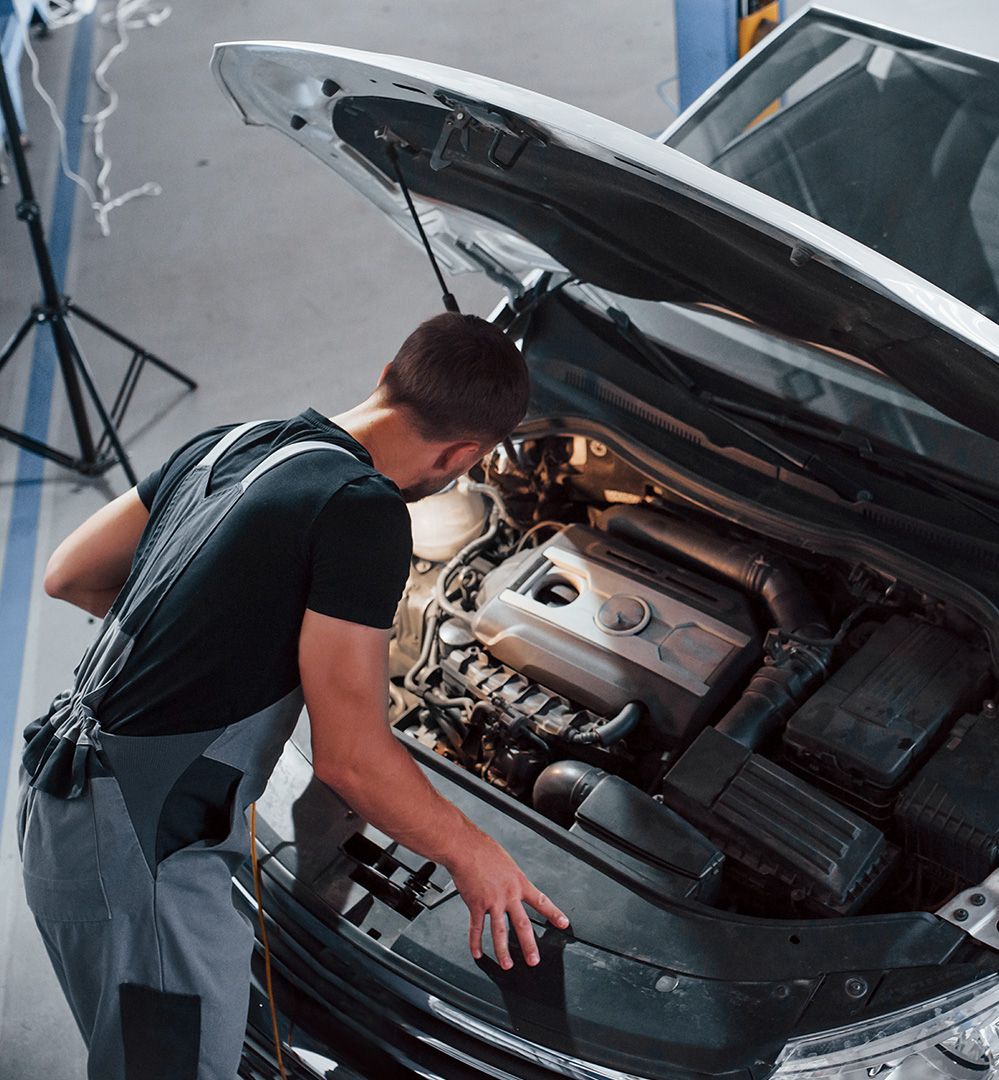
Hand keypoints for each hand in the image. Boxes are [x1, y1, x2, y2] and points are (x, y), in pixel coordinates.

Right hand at [444, 830, 569, 968]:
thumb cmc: (483, 849)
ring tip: (507, 965)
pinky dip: (475, 942)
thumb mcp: (506, 861)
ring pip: (500, 931)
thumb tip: (511, 883)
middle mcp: (508, 894)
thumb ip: (510, 877)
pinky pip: (476, 928)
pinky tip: (477, 952)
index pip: (541, 901)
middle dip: (529, 945)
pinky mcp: (476, 904)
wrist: (465, 847)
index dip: (553, 913)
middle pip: (522, 924)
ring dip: (503, 951)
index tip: (563, 923)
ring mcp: (492, 901)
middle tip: (533, 960)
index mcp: (518, 882)